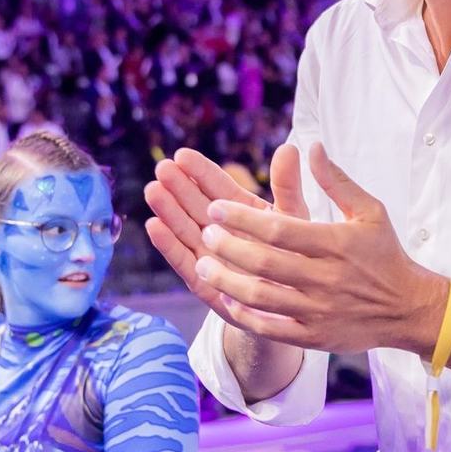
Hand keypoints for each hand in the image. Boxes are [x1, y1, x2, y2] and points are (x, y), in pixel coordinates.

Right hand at [144, 144, 308, 315]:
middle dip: (180, 187)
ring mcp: (212, 255)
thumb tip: (289, 147)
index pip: (219, 187)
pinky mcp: (205, 281)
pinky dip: (169, 244)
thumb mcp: (294, 217)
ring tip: (153, 190)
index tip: (182, 154)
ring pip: (186, 229)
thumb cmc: (297, 255)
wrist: (294, 304)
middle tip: (162, 168)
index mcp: (243, 212)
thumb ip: (287, 185)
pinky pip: (185, 261)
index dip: (201, 172)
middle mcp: (223, 231)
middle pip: (197, 205)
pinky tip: (154, 225)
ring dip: (169, 211)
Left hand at [194, 142, 442, 353]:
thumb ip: (337, 181)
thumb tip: (312, 146)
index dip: (242, 219)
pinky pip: (271, 328)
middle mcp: (327, 278)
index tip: (216, 208)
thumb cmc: (384, 254)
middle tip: (205, 233)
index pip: (280, 230)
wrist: (407, 308)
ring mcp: (319, 311)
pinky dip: (245, 314)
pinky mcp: (315, 337)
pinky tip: (227, 298)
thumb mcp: (370, 211)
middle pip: (264, 262)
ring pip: (261, 297)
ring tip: (203, 264)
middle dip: (228, 246)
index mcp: (338, 244)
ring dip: (227, 280)